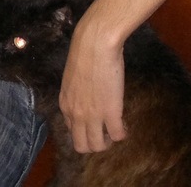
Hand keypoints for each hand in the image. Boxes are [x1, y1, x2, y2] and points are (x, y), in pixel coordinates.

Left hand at [58, 19, 126, 152]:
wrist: (95, 44)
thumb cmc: (85, 54)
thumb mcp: (73, 78)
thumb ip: (77, 93)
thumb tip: (86, 97)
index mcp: (65, 104)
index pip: (72, 131)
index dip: (85, 131)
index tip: (96, 124)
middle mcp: (75, 114)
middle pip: (82, 146)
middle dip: (95, 143)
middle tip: (106, 132)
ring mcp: (92, 116)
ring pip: (98, 146)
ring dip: (109, 141)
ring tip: (115, 129)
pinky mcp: (110, 113)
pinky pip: (117, 136)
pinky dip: (122, 134)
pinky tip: (125, 124)